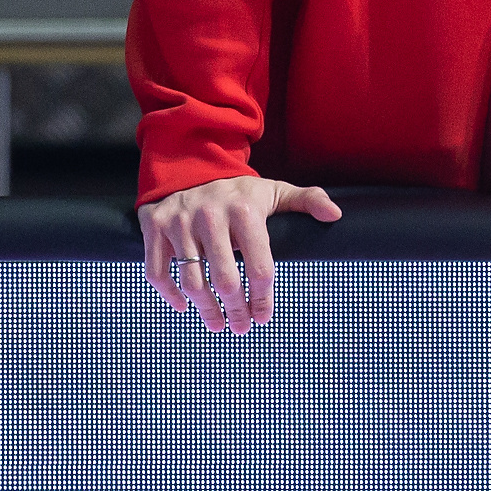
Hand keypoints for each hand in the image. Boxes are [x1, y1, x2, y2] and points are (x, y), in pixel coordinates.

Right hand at [139, 175, 339, 334]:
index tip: (264, 318)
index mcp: (244, 211)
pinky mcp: (154, 227)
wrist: (189, 163)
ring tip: (217, 323)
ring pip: (191, 280)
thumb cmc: (237, 190)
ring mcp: (179, 222)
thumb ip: (307, 200)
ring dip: (206, 309)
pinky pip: (158, 271)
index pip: (259, 267)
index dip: (263, 300)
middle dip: (236, 311)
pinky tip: (184, 306)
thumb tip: (335, 214)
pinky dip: (169, 294)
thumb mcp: (273, 191)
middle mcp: (210, 216)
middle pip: (225, 280)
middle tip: (240, 327)